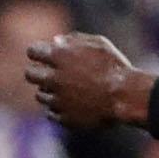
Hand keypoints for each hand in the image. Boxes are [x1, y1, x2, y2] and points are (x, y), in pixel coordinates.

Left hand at [25, 33, 154, 127]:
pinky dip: (60, 109)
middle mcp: (53, 78)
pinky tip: (74, 105)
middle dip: (38, 73)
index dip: (39, 53)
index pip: (33, 51)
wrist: (128, 96)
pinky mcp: (64, 117)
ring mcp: (57, 99)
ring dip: (50, 92)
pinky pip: (52, 113)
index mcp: (60, 57)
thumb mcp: (100, 44)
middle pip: (30, 74)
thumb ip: (75, 40)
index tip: (46, 56)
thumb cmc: (116, 67)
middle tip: (52, 75)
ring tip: (69, 92)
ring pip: (40, 96)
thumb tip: (56, 41)